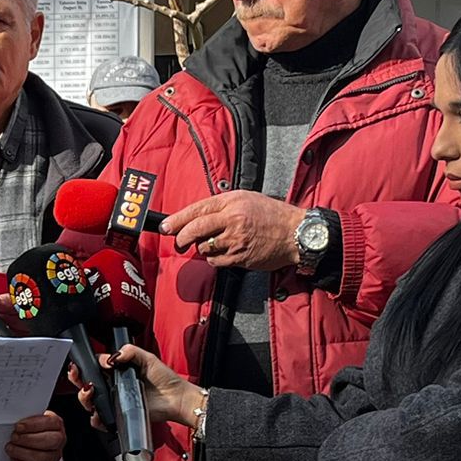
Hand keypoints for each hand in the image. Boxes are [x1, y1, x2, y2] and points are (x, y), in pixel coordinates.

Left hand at [5, 411, 64, 460]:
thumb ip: (26, 417)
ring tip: (10, 448)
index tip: (18, 426)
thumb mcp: (32, 419)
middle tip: (14, 438)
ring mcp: (54, 456)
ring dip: (21, 453)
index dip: (33, 425)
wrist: (39, 443)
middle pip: (49, 442)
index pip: (50, 423)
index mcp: (56, 425)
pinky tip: (14, 460)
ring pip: (41, 458)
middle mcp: (58, 440)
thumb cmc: (33, 429)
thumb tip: (12, 419)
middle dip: (27, 440)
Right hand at [81, 343, 202, 426]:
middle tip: (78, 375)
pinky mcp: (119, 417)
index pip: (94, 367)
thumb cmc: (164, 379)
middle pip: (86, 384)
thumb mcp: (147, 358)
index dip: (87, 365)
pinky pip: (101, 420)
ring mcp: (114, 402)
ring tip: (91, 391)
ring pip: (89, 402)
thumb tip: (113, 356)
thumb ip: (130, 351)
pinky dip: (96, 419)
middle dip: (77, 379)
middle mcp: (112, 387)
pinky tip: (98, 413)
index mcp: (116, 372)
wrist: (176, 399)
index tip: (90, 363)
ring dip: (84, 397)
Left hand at [164, 192, 303, 269]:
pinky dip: (215, 259)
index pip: (197, 210)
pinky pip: (216, 261)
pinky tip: (226, 252)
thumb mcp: (246, 199)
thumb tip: (194, 218)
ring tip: (216, 243)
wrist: (295, 233)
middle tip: (179, 242)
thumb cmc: (271, 215)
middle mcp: (232, 219)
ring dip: (203, 248)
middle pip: (195, 229)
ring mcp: (236, 239)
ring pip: (204, 247)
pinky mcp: (240, 257)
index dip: (177, 220)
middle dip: (182, 237)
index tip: (165, 226)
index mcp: (232, 202)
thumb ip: (221, 206)